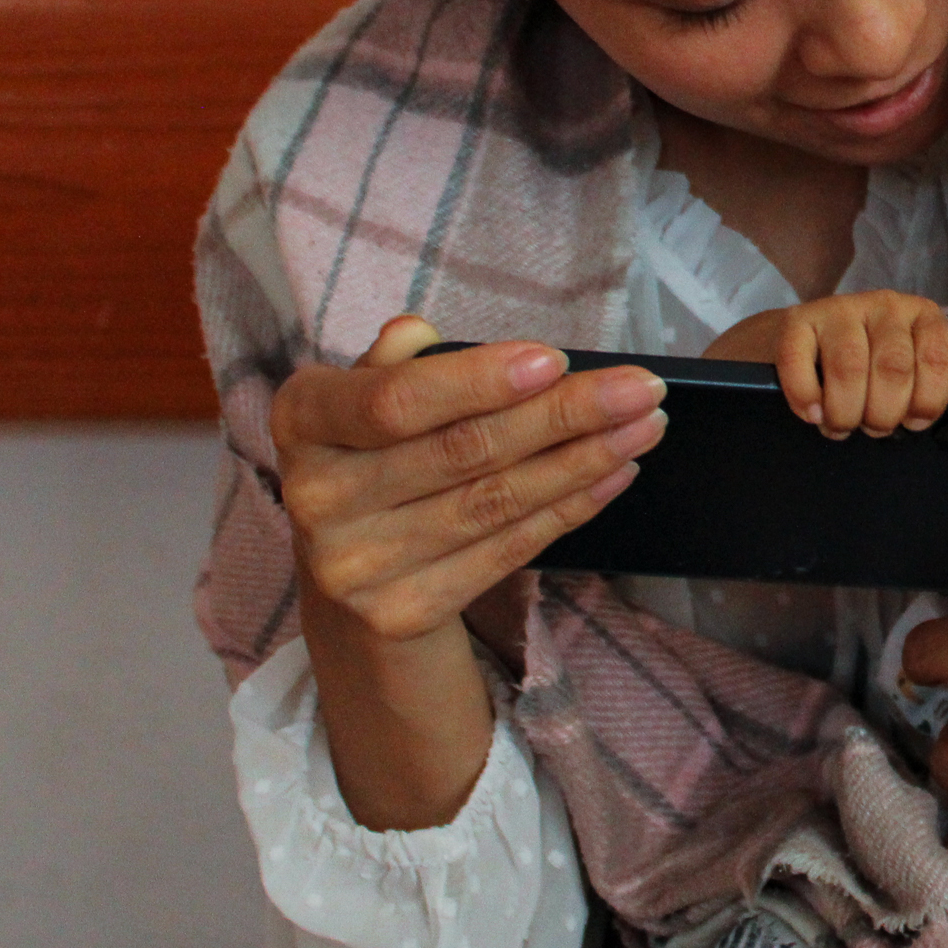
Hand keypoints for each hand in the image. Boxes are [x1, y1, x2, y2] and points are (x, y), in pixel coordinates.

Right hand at [273, 315, 664, 644]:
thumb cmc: (378, 461)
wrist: (350, 583)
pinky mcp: (400, 613)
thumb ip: (396, 367)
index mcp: (304, 420)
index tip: (556, 360)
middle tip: (641, 389)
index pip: (395, 401)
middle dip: (565, 414)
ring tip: (644, 427)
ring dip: (583, 460)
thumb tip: (421, 334)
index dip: (478, 381)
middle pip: (463, 450)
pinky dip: (569, 509)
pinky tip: (614, 475)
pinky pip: (506, 550)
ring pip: (495, 502)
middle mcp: (316, 496)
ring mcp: (355, 565)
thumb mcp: (367, 402)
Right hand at [741, 291, 947, 438]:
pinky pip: (800, 363)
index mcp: (922, 315)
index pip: (938, 361)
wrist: (807, 341)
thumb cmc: (871, 360)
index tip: (913, 423)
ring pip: (849, 369)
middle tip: (874, 428)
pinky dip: (807, 399)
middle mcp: (884, 305)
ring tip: (841, 426)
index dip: (928, 402)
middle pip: (893, 369)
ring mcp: (839, 309)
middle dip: (884, 414)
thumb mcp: (917, 360)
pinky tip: (813, 414)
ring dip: (845, 413)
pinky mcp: (797, 320)